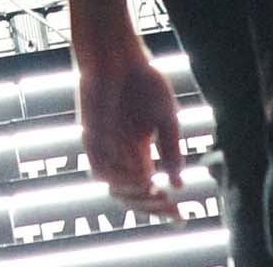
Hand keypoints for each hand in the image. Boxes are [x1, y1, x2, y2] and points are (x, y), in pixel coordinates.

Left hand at [76, 46, 181, 215]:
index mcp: (138, 152)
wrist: (117, 54)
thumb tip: (178, 185)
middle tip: (169, 208)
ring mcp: (104, 146)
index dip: (163, 206)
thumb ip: (171, 150)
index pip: (149, 189)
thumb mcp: (166, 118)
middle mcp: (120, 154)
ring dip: (135, 195)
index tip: (182, 218)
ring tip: (155, 193)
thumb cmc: (141, 81)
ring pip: (114, 187)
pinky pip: (100, 168)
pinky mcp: (90, 136)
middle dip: (150, 207)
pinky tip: (139, 176)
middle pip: (131, 195)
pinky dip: (119, 177)